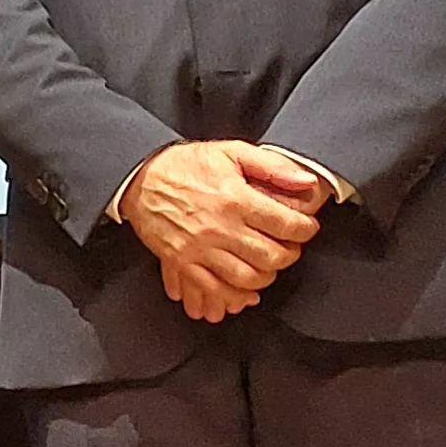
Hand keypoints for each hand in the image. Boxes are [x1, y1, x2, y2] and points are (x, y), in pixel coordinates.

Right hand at [121, 138, 324, 319]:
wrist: (139, 178)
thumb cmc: (184, 165)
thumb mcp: (231, 152)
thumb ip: (272, 165)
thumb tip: (307, 181)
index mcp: (235, 199)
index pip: (286, 225)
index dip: (305, 229)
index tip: (305, 228)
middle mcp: (219, 227)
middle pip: (272, 257)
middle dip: (289, 255)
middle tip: (288, 247)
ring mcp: (199, 249)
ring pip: (248, 278)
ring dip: (265, 276)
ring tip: (266, 264)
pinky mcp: (182, 262)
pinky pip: (214, 289)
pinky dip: (233, 294)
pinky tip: (241, 286)